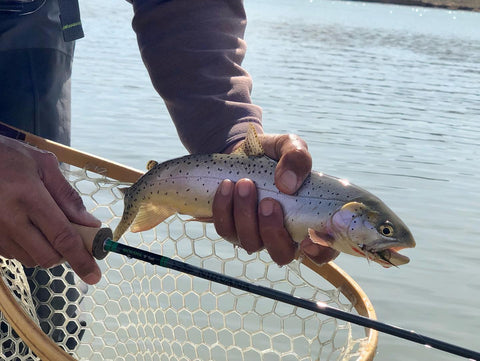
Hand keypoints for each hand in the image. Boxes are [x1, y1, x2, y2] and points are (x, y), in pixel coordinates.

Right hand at [0, 136, 101, 283]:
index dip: (81, 259)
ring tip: (45, 226)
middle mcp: (10, 219)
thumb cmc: (9, 157)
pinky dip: (28, 247)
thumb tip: (90, 224)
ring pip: (30, 259)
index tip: (94, 276)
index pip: (62, 237)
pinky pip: (14, 254)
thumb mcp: (44, 164)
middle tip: (72, 239)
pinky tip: (27, 227)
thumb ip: (68, 196)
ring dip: (46, 251)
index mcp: (29, 197)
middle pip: (47, 256)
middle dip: (65, 255)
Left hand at [212, 132, 338, 265]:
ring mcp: (256, 236)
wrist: (242, 150)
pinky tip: (226, 186)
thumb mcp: (290, 146)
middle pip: (281, 254)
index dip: (318, 253)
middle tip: (268, 202)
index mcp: (309, 220)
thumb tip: (287, 185)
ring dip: (245, 215)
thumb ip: (297, 158)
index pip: (322, 251)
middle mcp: (284, 235)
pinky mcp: (232, 230)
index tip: (308, 240)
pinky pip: (226, 230)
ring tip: (244, 184)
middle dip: (272, 230)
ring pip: (250, 243)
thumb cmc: (274, 154)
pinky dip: (224, 209)